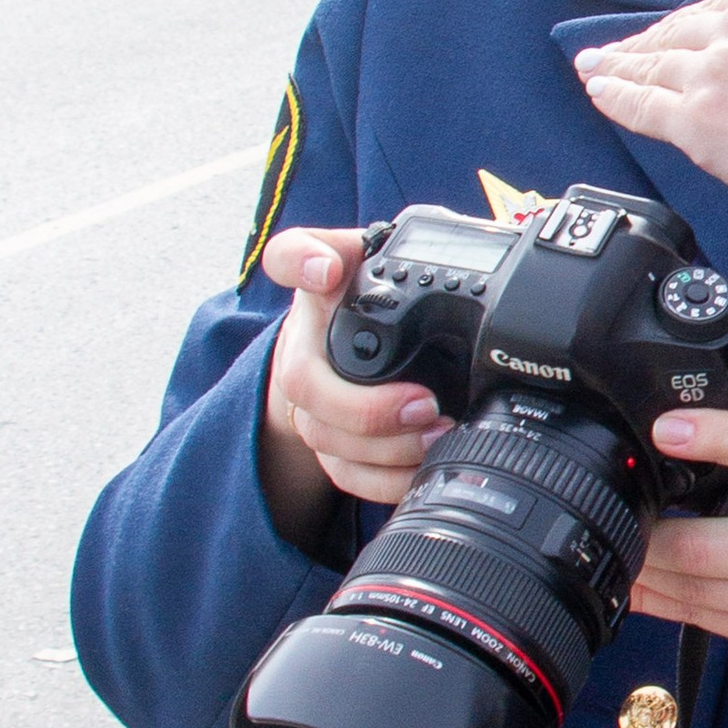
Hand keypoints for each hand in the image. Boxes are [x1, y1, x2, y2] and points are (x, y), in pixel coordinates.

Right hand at [257, 226, 449, 537]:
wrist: (354, 355)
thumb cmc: (374, 306)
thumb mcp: (384, 265)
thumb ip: (383, 246)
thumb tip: (359, 257)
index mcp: (319, 290)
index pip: (290, 257)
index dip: (303, 263)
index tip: (327, 271)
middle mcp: (303, 344)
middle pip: (305, 383)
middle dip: (366, 405)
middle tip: (427, 406)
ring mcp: (310, 401)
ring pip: (326, 437)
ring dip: (384, 448)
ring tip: (437, 438)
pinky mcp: (329, 445)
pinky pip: (343, 472)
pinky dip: (382, 480)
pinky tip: (420, 471)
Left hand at [576, 0, 727, 314]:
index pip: (725, 4)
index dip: (700, 24)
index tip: (681, 33)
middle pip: (683, 32)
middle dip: (649, 43)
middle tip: (620, 51)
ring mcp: (716, 73)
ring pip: (655, 64)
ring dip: (619, 65)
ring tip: (596, 68)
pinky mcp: (699, 124)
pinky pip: (641, 105)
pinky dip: (614, 96)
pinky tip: (598, 90)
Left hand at [638, 404, 727, 690]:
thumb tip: (701, 422)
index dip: (716, 436)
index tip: (665, 432)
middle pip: (706, 548)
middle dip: (649, 539)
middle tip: (618, 519)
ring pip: (700, 594)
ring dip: (649, 577)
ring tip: (618, 556)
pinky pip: (713, 624)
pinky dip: (671, 605)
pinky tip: (646, 590)